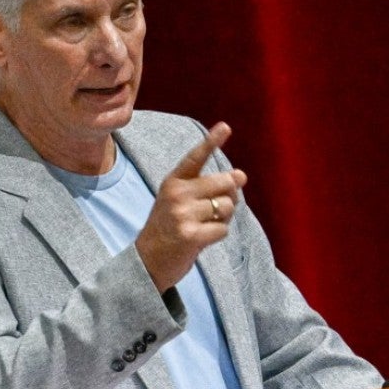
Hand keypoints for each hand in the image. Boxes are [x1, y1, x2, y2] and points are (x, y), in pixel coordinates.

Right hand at [135, 122, 246, 291]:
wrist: (147, 261)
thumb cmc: (169, 228)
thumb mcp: (178, 201)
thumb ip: (206, 187)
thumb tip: (241, 176)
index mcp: (173, 181)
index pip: (195, 158)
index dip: (211, 141)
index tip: (225, 127)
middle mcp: (177, 194)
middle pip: (224, 182)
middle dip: (230, 195)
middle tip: (218, 207)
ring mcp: (183, 215)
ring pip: (227, 206)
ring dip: (224, 217)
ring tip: (205, 224)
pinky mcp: (191, 235)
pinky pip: (223, 229)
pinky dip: (218, 234)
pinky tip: (203, 239)